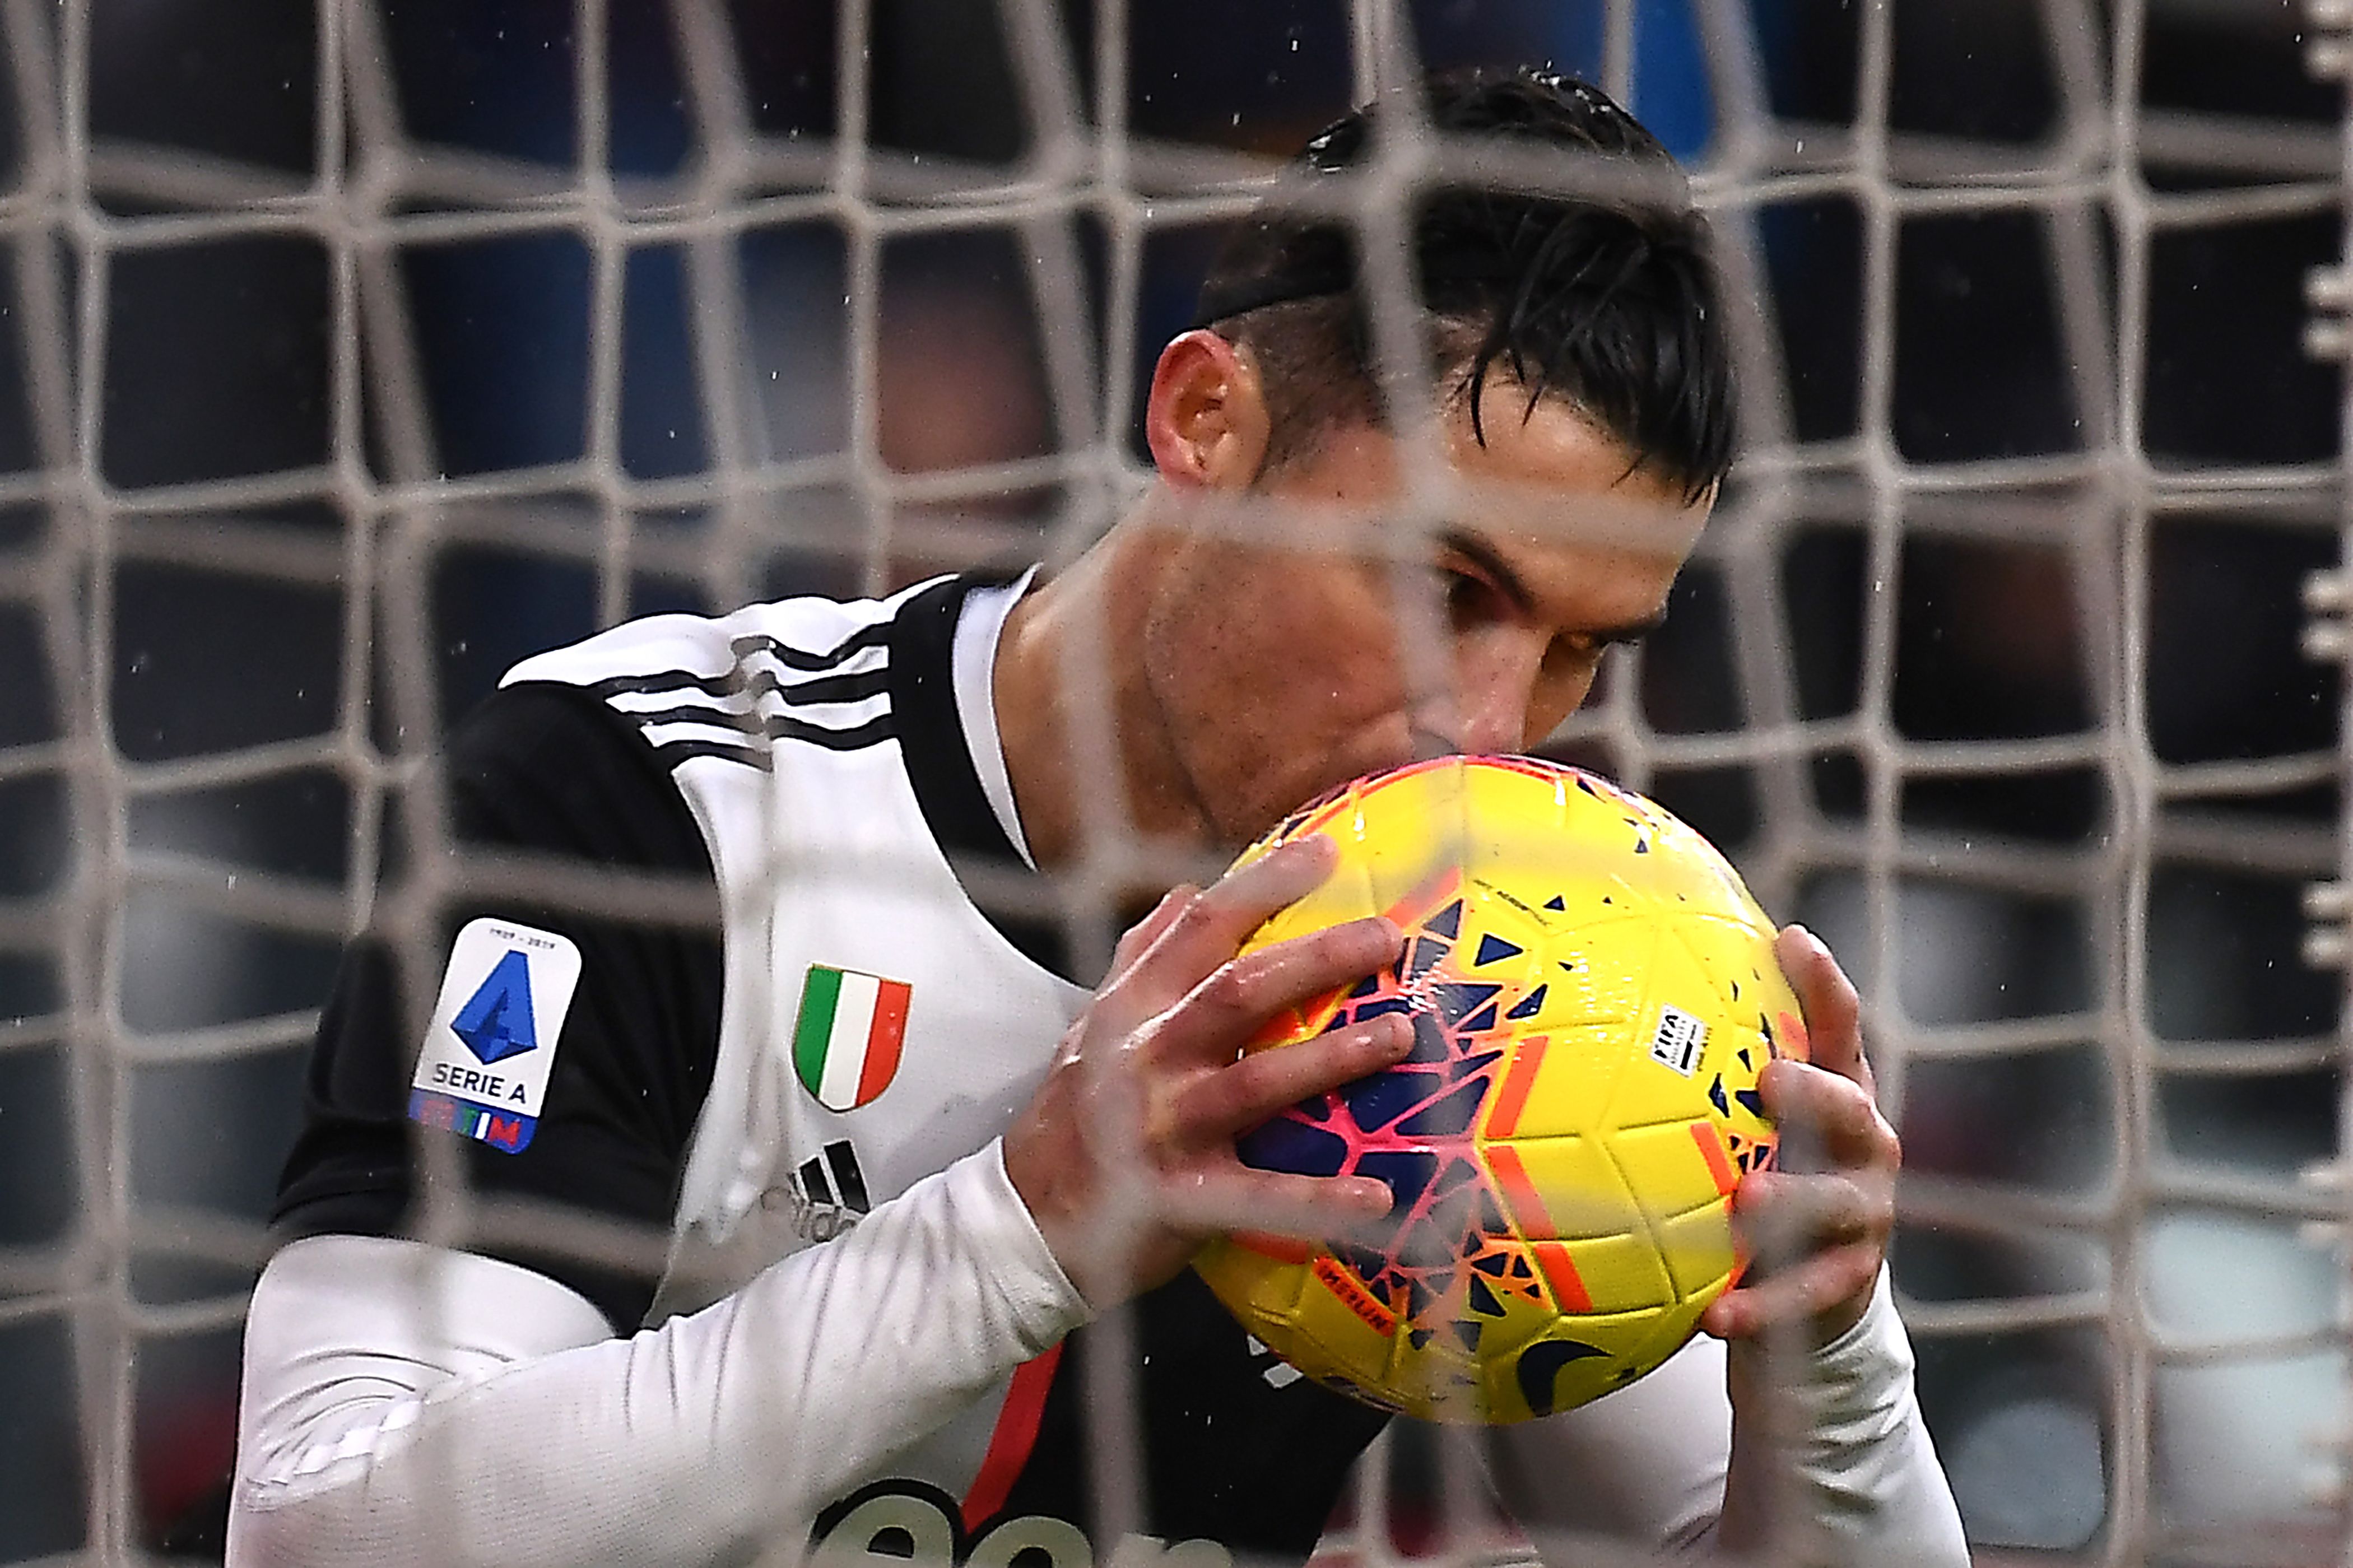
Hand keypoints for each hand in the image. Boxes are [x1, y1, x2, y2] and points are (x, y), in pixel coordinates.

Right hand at [1002, 836, 1413, 1304]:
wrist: (1024, 1215)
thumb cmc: (1073, 1114)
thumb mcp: (1094, 1023)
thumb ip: (1142, 958)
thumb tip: (1186, 890)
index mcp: (1131, 1007)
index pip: (1199, 926)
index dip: (1263, 885)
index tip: (1326, 851)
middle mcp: (1147, 1057)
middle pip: (1237, 992)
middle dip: (1315, 959)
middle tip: (1386, 937)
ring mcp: (1164, 1128)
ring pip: (1256, 1082)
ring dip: (1332, 1057)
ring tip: (1398, 1035)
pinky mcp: (1181, 1198)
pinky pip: (1261, 1196)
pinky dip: (1321, 1198)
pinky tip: (1379, 1194)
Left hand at [1698, 925, 1897, 1346]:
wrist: (1814, 1291)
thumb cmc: (1767, 1174)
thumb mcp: (1746, 1122)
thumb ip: (1706, 1074)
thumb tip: (1611, 1003)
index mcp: (1837, 1092)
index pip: (1838, 1028)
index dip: (1822, 985)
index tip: (1791, 940)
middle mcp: (1863, 1144)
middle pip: (1852, 1109)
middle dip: (1816, 1092)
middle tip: (1770, 1079)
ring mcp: (1865, 1212)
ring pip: (1837, 1202)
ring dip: (1793, 1198)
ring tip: (1747, 1198)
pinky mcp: (1851, 1278)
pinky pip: (1807, 1292)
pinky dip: (1763, 1304)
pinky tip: (1717, 1313)